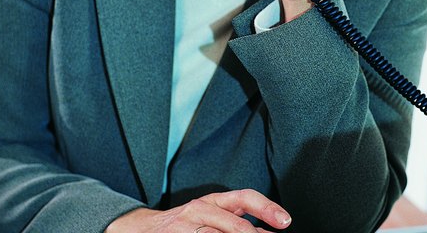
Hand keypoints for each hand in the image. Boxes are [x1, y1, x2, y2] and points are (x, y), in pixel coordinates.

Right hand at [105, 189, 290, 232]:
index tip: (285, 221)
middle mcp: (200, 209)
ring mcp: (186, 226)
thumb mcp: (213, 215)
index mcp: (213, 201)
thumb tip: (267, 232)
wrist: (141, 229)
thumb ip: (237, 222)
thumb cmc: (185, 224)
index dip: (267, 208)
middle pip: (235, 223)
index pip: (245, 198)